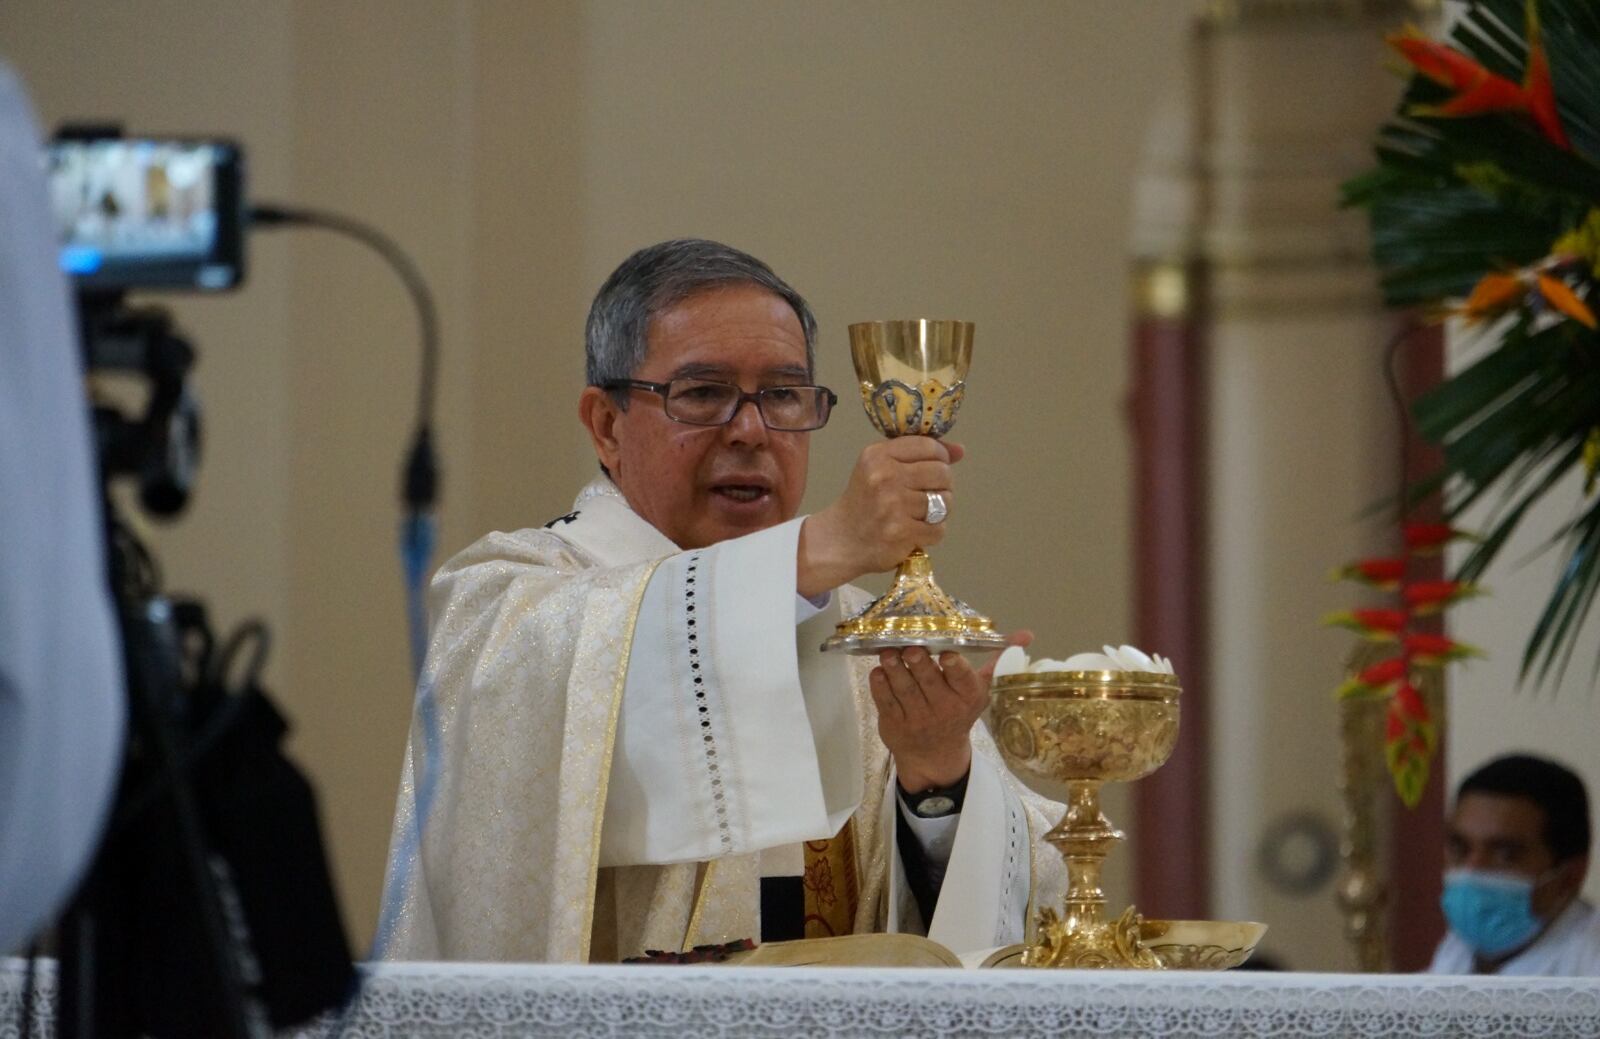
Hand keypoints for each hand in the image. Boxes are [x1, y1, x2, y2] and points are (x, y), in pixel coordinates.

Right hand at [797, 437, 963, 597]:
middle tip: (927, 495)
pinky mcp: (901, 532)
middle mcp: (884, 477)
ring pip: (944, 502)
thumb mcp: (880, 468)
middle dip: (942, 486)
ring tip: (921, 515)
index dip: (940, 457)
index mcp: (878, 455)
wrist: (840, 539)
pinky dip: (932, 533)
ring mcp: (893, 505)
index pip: (929, 446)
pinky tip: (915, 532)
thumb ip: (918, 454)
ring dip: (939, 512)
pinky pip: (938, 529)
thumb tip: (960, 450)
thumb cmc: (864, 500)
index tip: (932, 470)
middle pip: (942, 473)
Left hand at [870, 629, 1030, 791]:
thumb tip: (1026, 635)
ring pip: (904, 689)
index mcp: (967, 697)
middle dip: (918, 662)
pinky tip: (878, 670)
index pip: (961, 679)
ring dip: (894, 668)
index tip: (945, 653)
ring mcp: (917, 718)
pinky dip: (880, 685)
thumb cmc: (958, 712)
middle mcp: (944, 709)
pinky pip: (885, 701)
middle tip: (910, 646)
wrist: (935, 754)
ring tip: (888, 652)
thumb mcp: (981, 690)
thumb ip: (998, 661)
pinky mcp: (894, 724)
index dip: (953, 666)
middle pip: (928, 681)